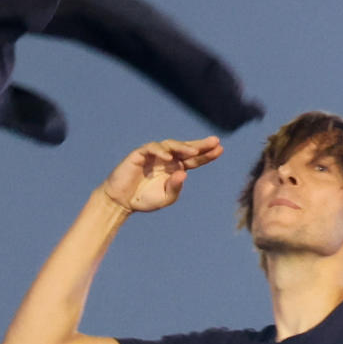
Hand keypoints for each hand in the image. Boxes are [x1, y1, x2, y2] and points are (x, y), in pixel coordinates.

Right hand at [98, 136, 223, 214]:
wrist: (122, 201)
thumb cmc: (144, 199)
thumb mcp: (166, 198)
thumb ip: (176, 188)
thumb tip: (184, 172)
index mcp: (175, 168)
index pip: (194, 160)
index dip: (206, 154)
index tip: (220, 149)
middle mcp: (167, 159)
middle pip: (186, 148)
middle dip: (200, 145)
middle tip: (214, 141)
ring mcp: (154, 155)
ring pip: (171, 145)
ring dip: (182, 147)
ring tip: (193, 151)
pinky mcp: (140, 154)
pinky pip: (152, 149)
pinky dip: (160, 152)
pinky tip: (168, 158)